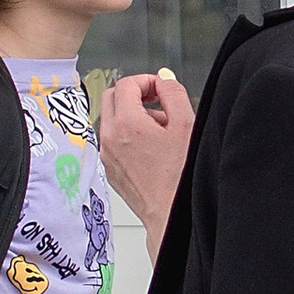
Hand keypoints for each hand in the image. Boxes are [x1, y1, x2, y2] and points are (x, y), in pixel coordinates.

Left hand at [97, 68, 194, 253]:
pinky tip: (152, 147)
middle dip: (134, 93)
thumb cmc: (180, 177)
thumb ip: (173, 93)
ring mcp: (107, 155)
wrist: (170, 213)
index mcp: (126, 124)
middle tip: (157, 100)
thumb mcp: (186, 125)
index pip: (126, 84)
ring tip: (161, 129)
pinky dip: (128, 134)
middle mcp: (110, 138)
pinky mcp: (110, 169)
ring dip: (132, 114)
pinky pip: (113, 140)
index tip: (160, 88)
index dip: (146, 80)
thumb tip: (164, 80)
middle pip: (112, 97)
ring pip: (111, 119)